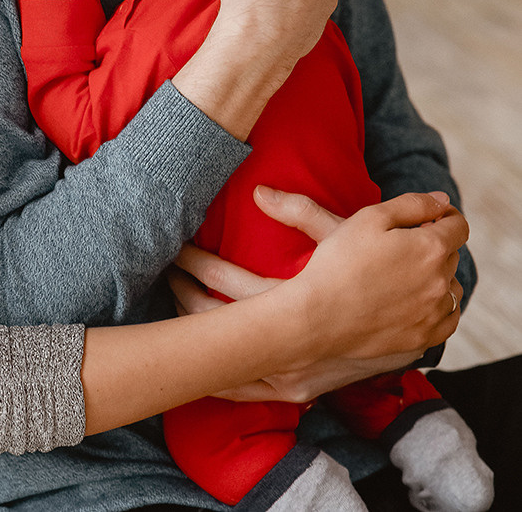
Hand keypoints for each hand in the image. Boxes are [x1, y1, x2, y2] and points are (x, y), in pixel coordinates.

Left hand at [169, 188, 465, 402]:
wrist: (421, 318)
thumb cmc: (379, 270)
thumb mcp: (345, 234)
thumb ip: (300, 211)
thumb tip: (258, 192)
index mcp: (297, 302)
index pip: (232, 282)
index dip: (199, 265)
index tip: (175, 247)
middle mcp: (293, 344)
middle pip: (222, 323)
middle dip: (187, 296)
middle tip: (163, 272)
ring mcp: (294, 375)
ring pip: (228, 362)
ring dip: (195, 338)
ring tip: (170, 306)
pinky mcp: (299, 390)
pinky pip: (246, 394)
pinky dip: (218, 383)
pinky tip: (191, 371)